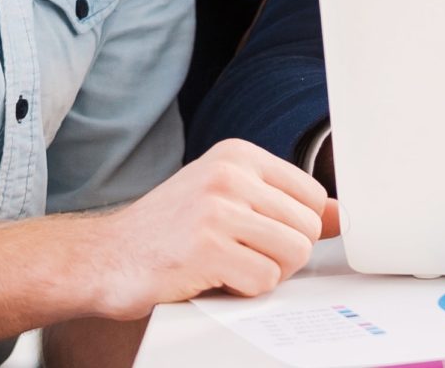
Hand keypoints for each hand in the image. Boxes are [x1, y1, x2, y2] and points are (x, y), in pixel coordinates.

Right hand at [86, 139, 338, 319]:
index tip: (263, 237)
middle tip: (241, 256)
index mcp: (238, 155)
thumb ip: (283, 205)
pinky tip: (213, 278)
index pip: (312, 194)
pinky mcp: (207, 248)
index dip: (295, 227)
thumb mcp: (227, 200)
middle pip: (308, 227)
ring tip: (228, 266)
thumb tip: (340, 216)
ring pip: (294, 253)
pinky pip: (265, 280)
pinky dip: (245, 290)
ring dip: (265, 272)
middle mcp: (230, 174)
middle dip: (283, 254)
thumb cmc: (168, 231)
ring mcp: (217, 209)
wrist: (104, 257)